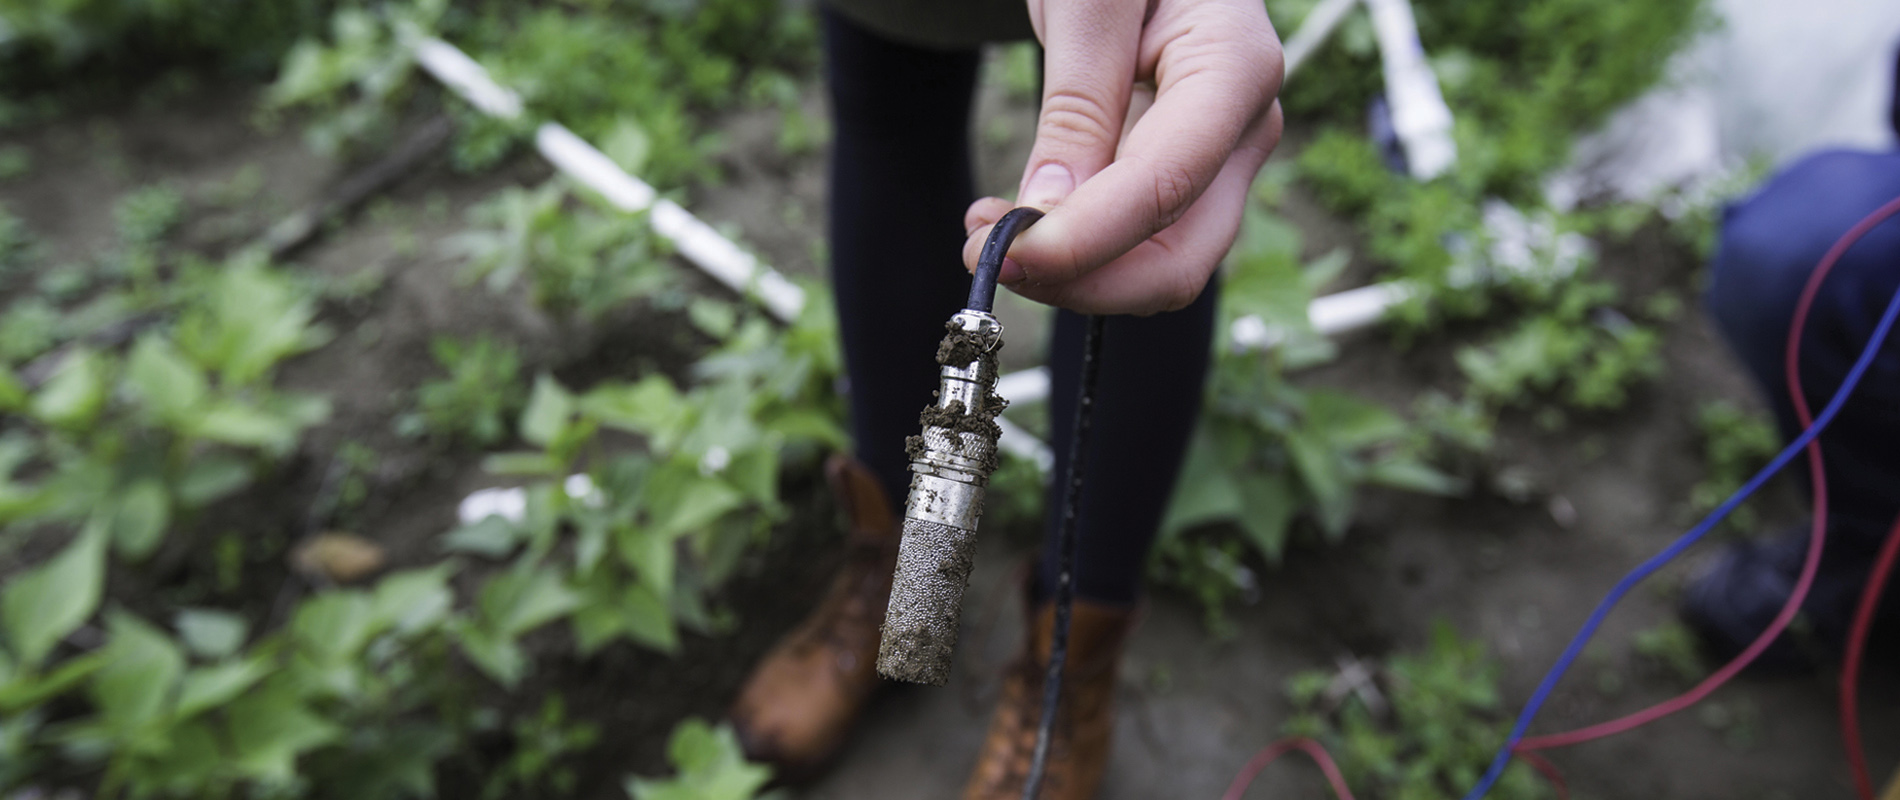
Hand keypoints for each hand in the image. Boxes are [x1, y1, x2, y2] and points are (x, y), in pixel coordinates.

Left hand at [961, 0, 1283, 314]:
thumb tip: (1051, 211)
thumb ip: (1077, 102)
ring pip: (1160, 265)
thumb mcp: (1085, 0)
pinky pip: (1140, 239)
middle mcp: (1244, 126)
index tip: (1004, 254)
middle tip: (988, 258)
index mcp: (1234, 68)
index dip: (1084, 241)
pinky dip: (1079, 250)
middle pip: (1180, 258)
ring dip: (1072, 273)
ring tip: (988, 228)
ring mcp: (1221, 156)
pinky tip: (1020, 219)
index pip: (1164, 185)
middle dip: (1081, 280)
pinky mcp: (1187, 170)